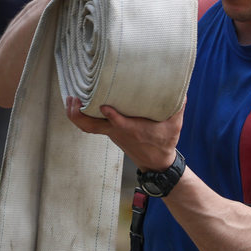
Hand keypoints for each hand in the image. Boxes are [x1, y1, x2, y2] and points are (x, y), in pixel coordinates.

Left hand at [65, 95, 183, 171]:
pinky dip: (81, 115)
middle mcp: (117, 132)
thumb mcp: (174, 125)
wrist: (156, 163)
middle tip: (72, 97)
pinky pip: (90, 124)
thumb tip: (180, 87)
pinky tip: (78, 101)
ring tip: (70, 97)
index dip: (111, 116)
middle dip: (77, 114)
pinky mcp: (109, 132)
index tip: (104, 106)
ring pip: (87, 127)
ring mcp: (111, 133)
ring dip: (75, 114)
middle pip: (91, 127)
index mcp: (133, 130)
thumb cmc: (164, 142)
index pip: (119, 125)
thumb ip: (177, 105)